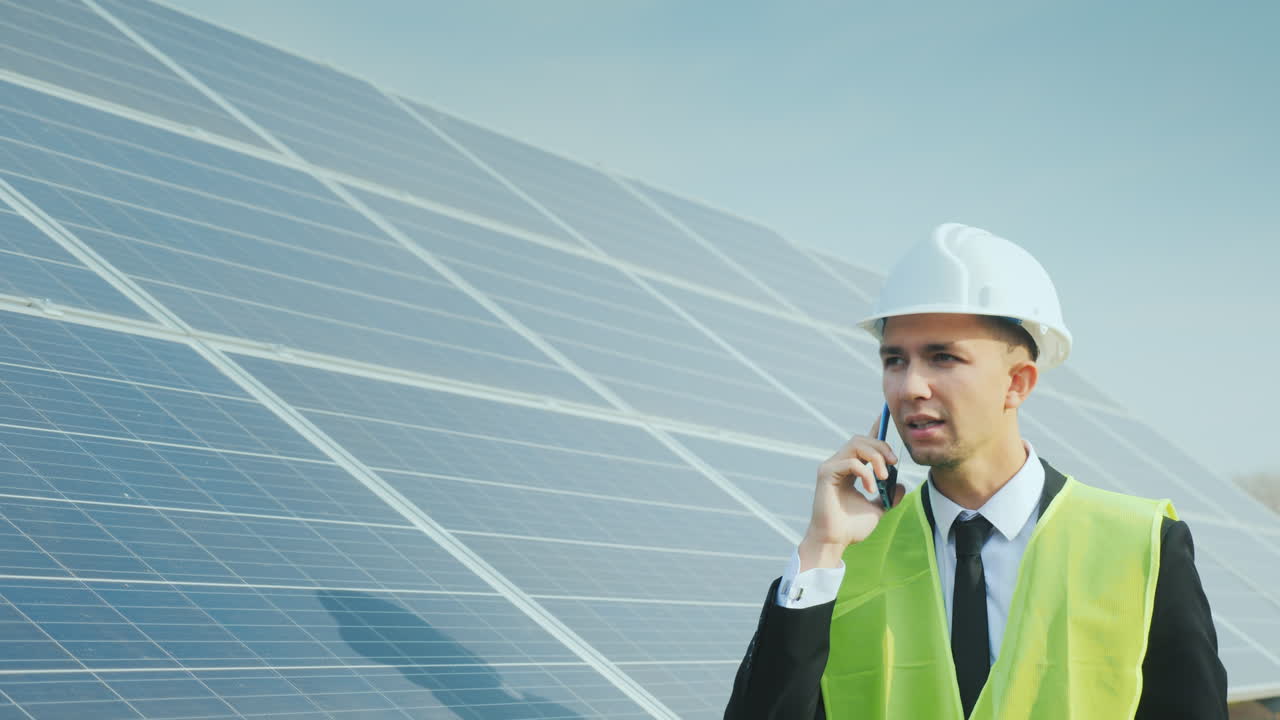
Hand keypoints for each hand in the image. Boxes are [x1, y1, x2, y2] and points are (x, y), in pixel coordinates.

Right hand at [798, 416, 904, 570]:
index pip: (863, 444)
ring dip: (875, 457)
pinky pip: (850, 461)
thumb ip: (889, 495)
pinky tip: (870, 488)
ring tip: (883, 476)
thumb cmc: (852, 528)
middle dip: (882, 447)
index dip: (875, 429)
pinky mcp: (826, 473)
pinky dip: (865, 472)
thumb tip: (901, 484)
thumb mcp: (879, 509)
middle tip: (894, 463)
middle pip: (862, 439)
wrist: (836, 542)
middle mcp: (838, 464)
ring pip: (856, 445)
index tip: (886, 418)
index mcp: (849, 469)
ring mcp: (831, 467)